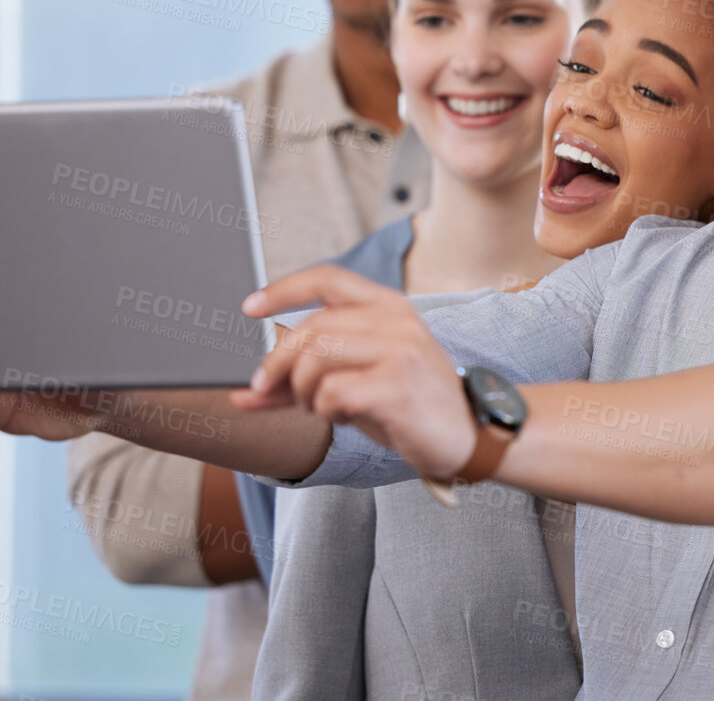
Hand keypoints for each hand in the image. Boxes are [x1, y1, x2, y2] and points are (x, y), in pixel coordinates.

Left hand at [233, 265, 476, 478]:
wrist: (469, 434)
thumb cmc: (408, 405)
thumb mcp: (358, 380)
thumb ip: (304, 380)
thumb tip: (244, 395)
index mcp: (388, 306)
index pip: (327, 279)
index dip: (283, 289)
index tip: (249, 308)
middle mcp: (396, 320)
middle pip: (311, 328)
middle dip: (277, 363)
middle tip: (267, 390)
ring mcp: (400, 350)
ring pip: (316, 360)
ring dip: (302, 391)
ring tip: (319, 407)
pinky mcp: (398, 385)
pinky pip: (333, 393)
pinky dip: (326, 411)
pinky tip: (347, 417)